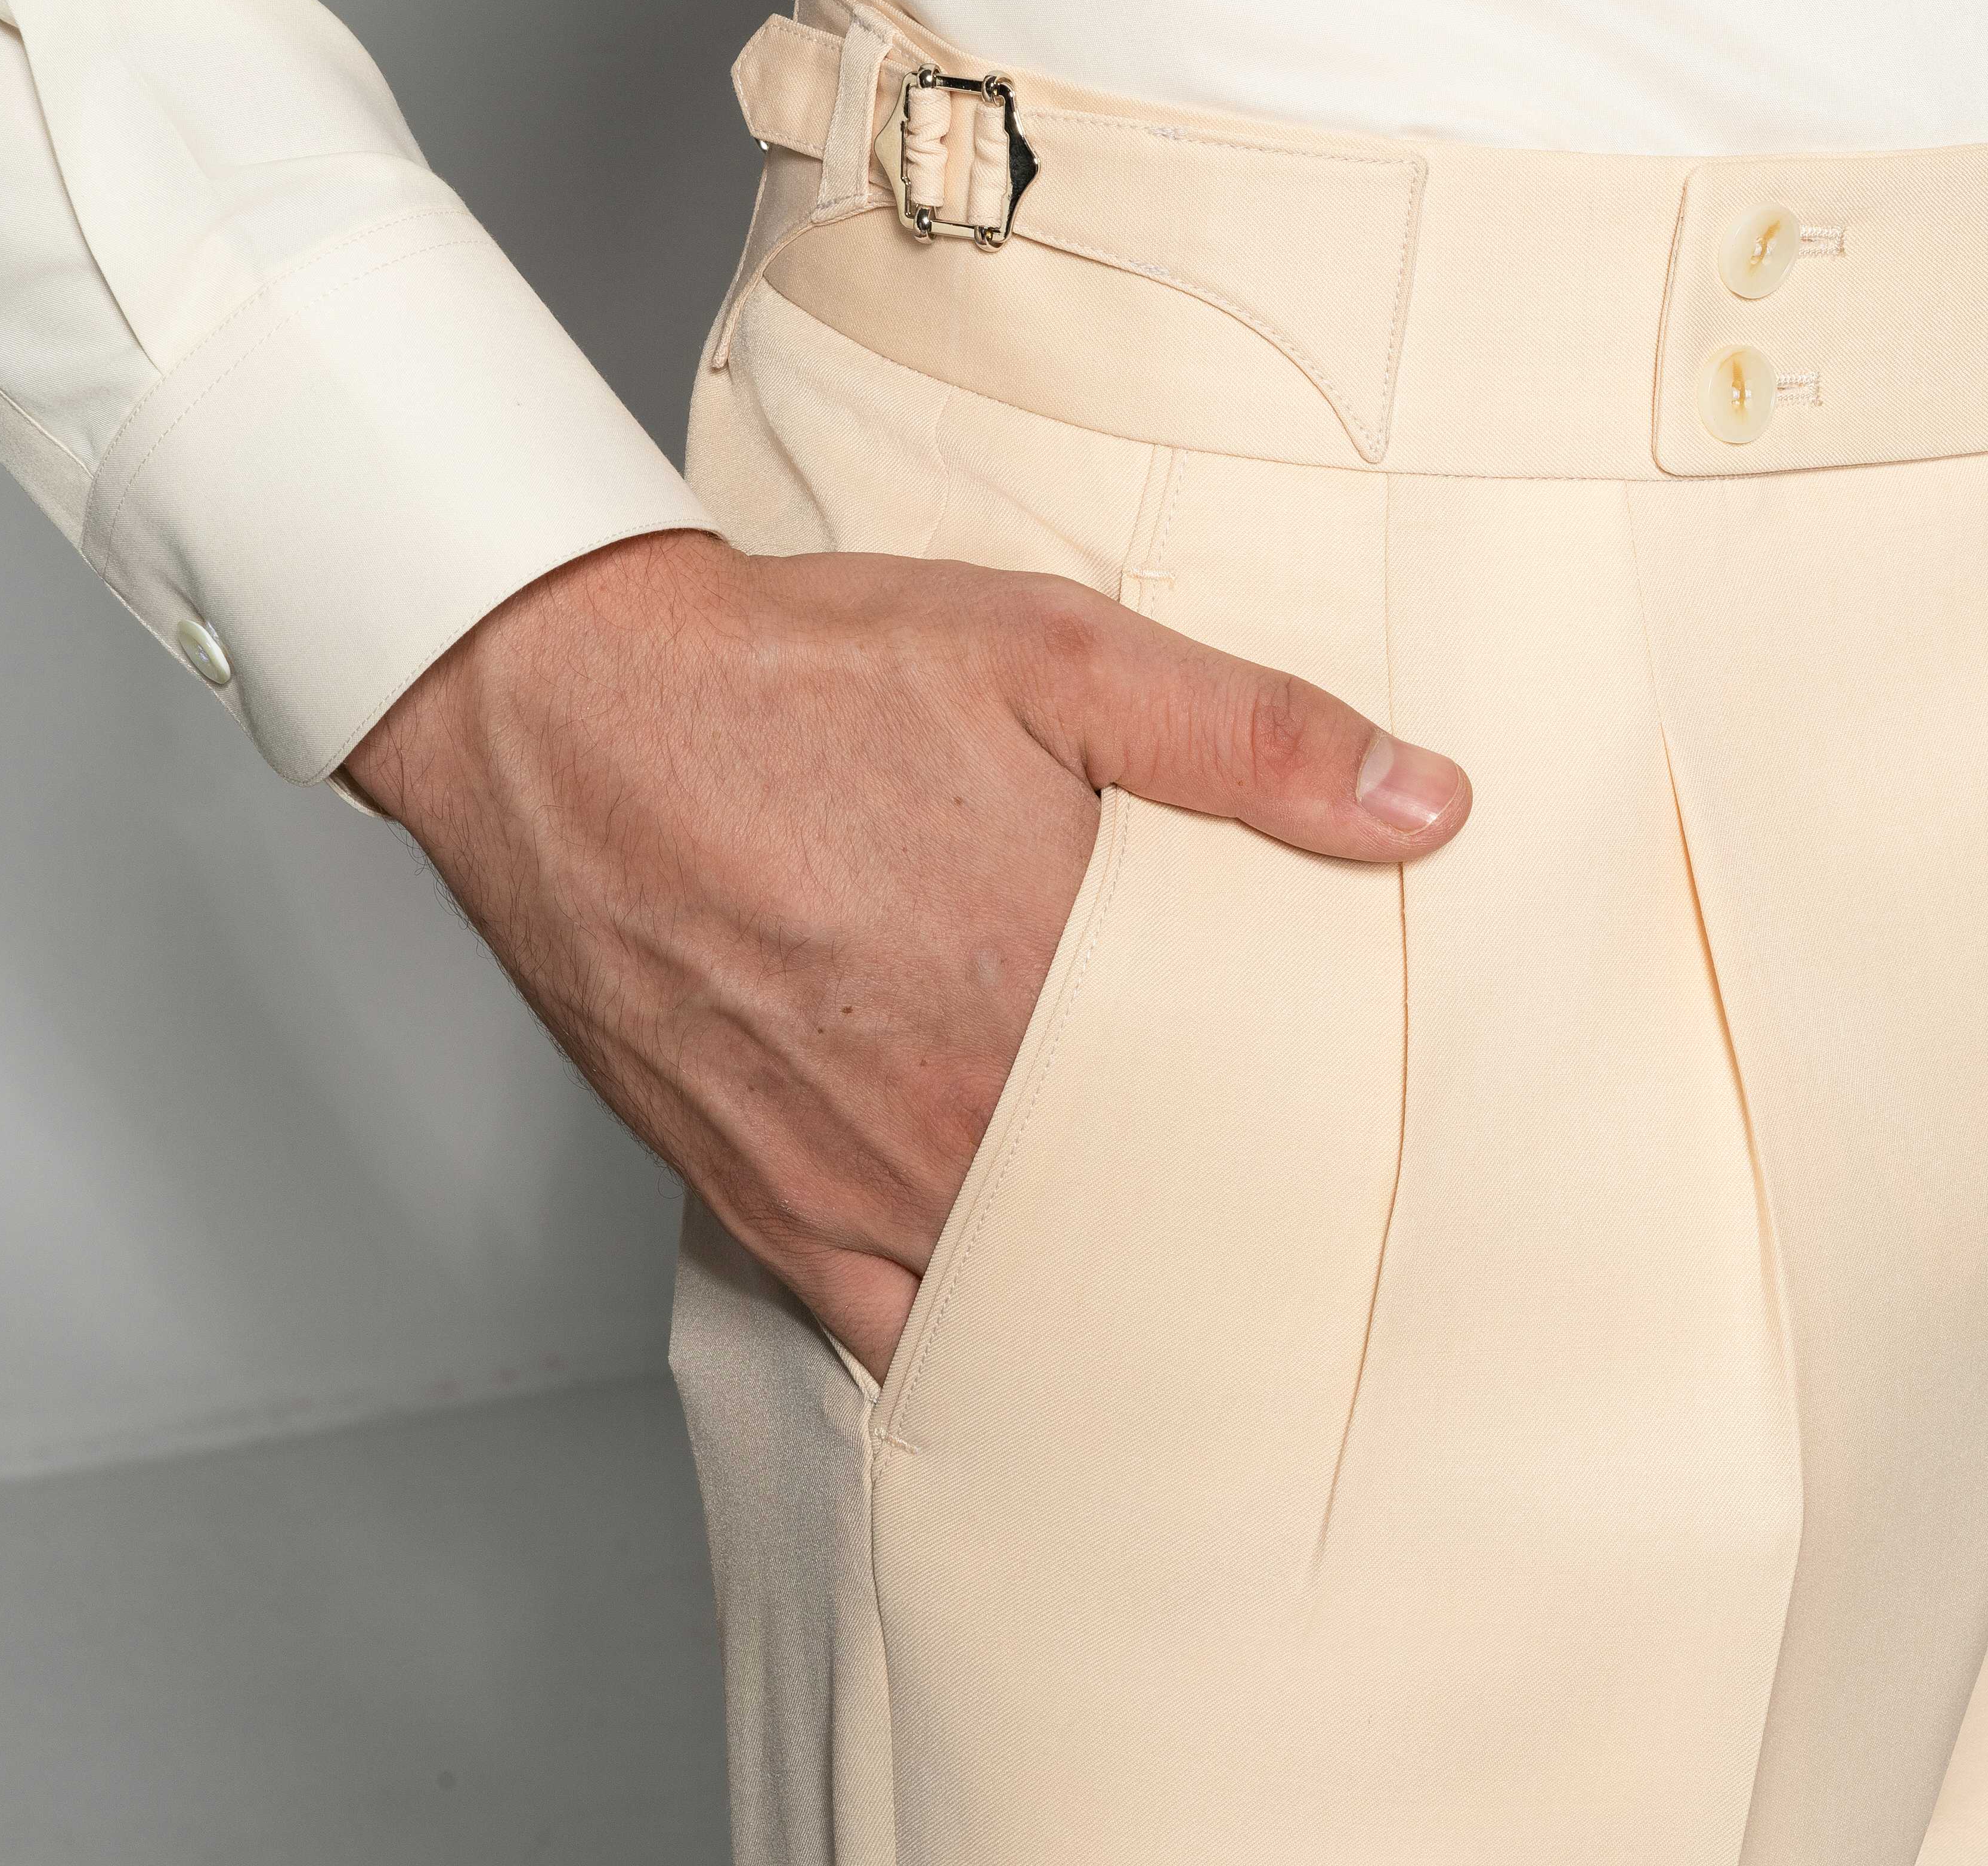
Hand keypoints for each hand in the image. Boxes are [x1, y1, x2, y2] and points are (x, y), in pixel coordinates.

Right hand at [341, 531, 1471, 1373]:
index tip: (1359, 1131)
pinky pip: (882, 1326)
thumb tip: (1429, 805)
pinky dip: (961, 1337)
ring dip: (1099, 1282)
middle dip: (1210, 1217)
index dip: (1303, 1130)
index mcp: (1045, 994)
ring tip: (1175, 1272)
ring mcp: (846, 1178)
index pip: (1231, 1117)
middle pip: (1134, 1216)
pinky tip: (1020, 1326)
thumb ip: (1249, 737)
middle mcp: (950, 1114)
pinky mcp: (756, 1200)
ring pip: (1019, 1290)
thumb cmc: (796, 677)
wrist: (558, 706)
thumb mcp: (1050, 650)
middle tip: (1289, 1213)